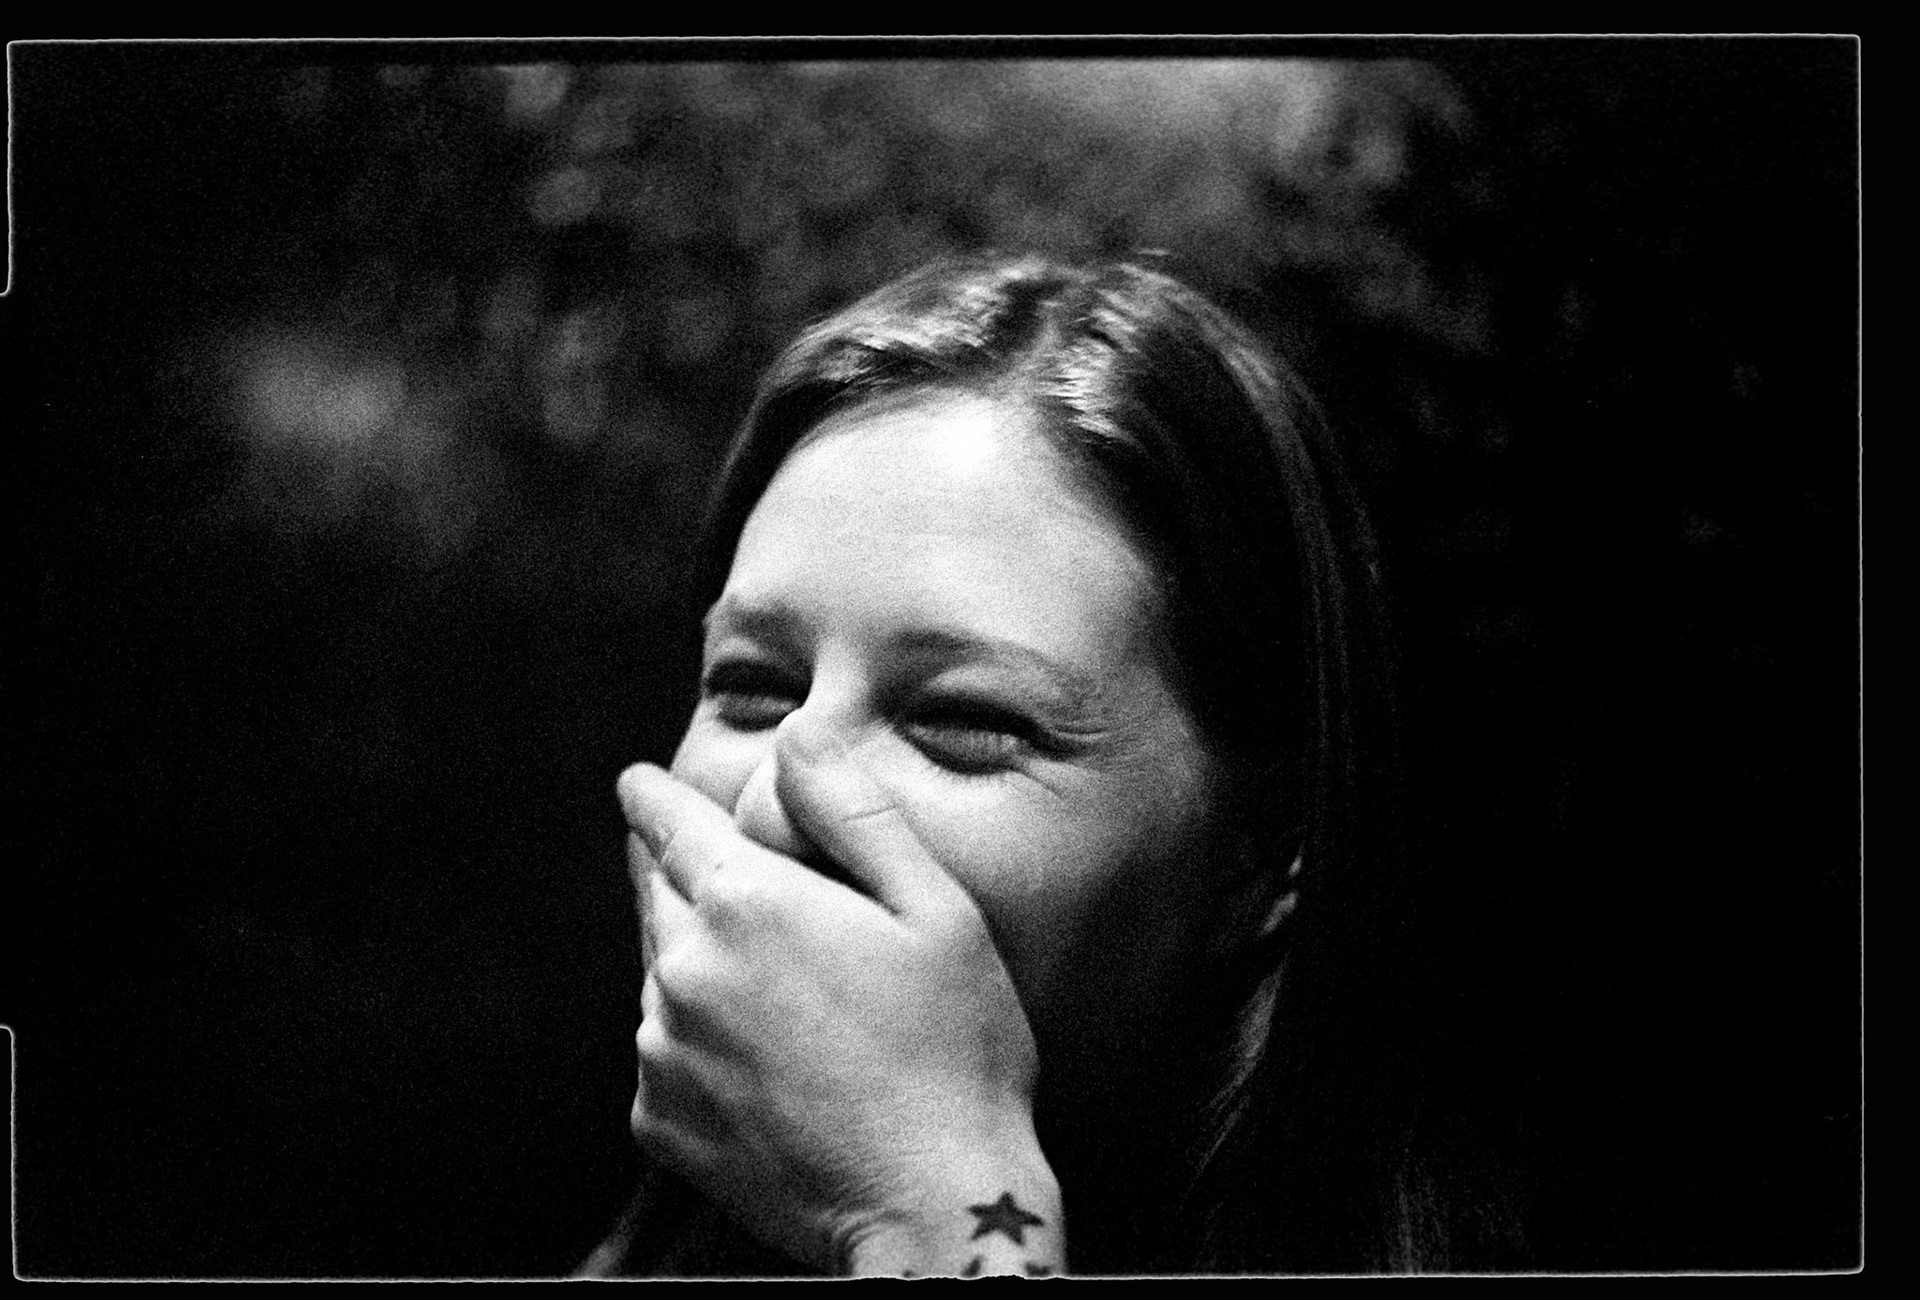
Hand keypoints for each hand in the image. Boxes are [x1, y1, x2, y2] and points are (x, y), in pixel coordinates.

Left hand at [620, 719, 1063, 1275]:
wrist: (931, 1206)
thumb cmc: (954, 1051)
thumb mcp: (935, 909)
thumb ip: (854, 810)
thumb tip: (795, 735)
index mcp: (746, 901)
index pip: (666, 820)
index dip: (651, 794)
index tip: (635, 781)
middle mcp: (682, 969)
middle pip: (656, 891)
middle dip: (679, 872)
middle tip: (726, 878)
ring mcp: (661, 1050)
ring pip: (660, 972)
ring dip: (697, 960)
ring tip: (778, 986)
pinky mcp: (657, 1120)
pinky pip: (664, 1050)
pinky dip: (697, 1039)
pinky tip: (767, 1057)